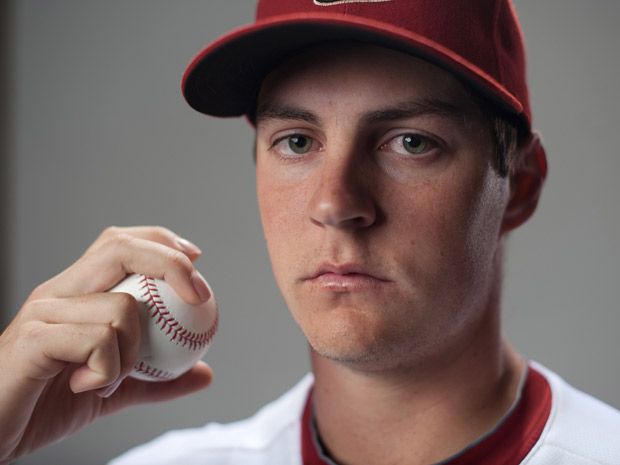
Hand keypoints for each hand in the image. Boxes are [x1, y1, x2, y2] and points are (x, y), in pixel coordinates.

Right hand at [0, 226, 213, 463]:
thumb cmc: (46, 406)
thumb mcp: (115, 391)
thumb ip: (158, 381)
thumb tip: (206, 373)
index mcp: (76, 293)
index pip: (120, 244)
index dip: (161, 242)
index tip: (197, 258)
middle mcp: (58, 292)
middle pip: (119, 247)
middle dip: (170, 263)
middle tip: (200, 296)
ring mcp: (43, 312)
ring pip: (121, 307)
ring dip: (134, 352)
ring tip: (110, 380)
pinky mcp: (32, 339)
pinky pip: (98, 341)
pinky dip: (109, 370)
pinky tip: (89, 387)